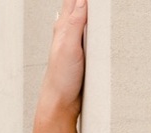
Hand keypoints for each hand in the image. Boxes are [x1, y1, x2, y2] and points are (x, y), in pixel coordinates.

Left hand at [39, 0, 87, 120]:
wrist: (60, 105)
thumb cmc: (60, 81)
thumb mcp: (68, 48)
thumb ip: (75, 23)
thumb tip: (82, 0)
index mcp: (64, 28)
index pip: (73, 1)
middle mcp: (67, 34)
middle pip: (75, 6)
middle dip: (83, 1)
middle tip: (90, 1)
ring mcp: (74, 44)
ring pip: (81, 18)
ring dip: (85, 9)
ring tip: (88, 5)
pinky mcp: (81, 55)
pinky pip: (87, 34)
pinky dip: (90, 26)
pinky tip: (90, 25)